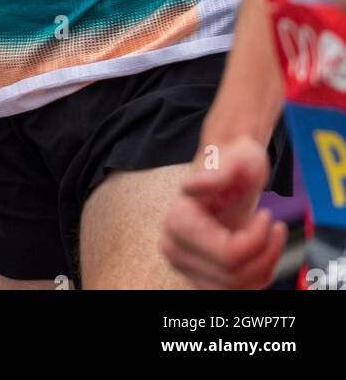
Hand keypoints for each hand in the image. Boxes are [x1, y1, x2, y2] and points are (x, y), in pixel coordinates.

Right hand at [161, 136, 286, 288]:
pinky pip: (236, 292)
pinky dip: (258, 276)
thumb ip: (218, 172)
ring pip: (235, 289)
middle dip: (264, 254)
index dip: (257, 240)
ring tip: (273, 237)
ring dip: (264, 266)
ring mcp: (186, 266)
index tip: (269, 216)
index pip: (228, 255)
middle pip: (232, 276)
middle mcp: (174, 248)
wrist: (231, 173)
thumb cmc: (236, 163)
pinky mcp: (201, 277)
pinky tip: (264, 250)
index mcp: (178, 221)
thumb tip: (191, 186)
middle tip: (276, 226)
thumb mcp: (238, 159)